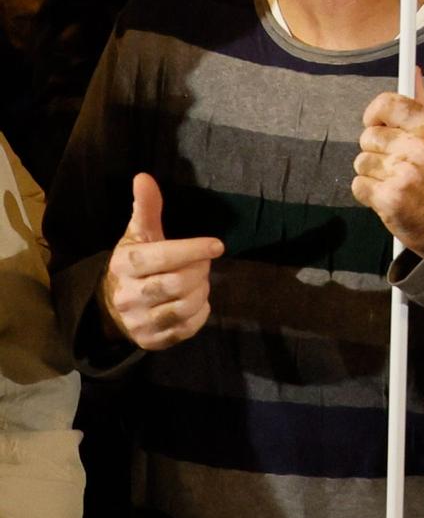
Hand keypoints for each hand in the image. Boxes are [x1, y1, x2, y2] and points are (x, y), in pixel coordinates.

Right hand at [101, 175, 223, 352]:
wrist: (112, 307)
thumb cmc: (135, 264)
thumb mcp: (138, 235)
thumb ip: (146, 208)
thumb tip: (143, 177)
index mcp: (123, 265)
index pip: (160, 257)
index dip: (192, 250)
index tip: (218, 244)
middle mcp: (126, 296)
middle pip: (177, 283)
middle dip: (199, 270)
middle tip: (203, 262)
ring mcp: (137, 321)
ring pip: (185, 306)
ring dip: (202, 290)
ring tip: (198, 280)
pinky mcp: (150, 341)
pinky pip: (188, 327)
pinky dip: (201, 312)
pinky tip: (196, 301)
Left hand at [352, 92, 423, 256]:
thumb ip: (421, 106)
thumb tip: (414, 73)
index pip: (389, 104)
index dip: (375, 113)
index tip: (375, 122)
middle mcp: (420, 148)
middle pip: (369, 136)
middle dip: (376, 150)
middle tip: (395, 163)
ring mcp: (405, 174)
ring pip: (361, 161)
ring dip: (371, 173)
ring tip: (393, 181)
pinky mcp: (390, 198)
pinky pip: (358, 184)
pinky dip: (367, 193)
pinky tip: (386, 196)